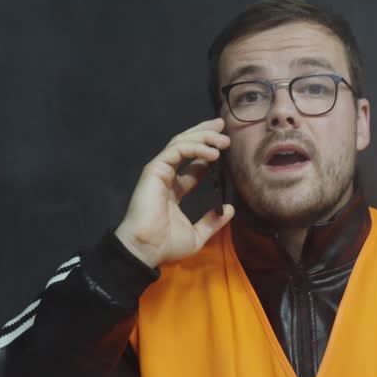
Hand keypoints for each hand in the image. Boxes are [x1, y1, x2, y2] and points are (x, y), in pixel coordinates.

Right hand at [115, 117, 234, 267]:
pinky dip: (195, 148)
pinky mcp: (155, 170)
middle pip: (186, 146)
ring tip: (223, 141)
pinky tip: (212, 154)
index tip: (224, 146)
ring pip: (181, 143)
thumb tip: (229, 210)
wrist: (146, 249)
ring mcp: (159, 171)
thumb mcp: (197, 235)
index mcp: (174, 189)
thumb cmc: (166, 244)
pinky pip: (176, 151)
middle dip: (205, 134)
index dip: (207, 152)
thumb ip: (212, 222)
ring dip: (204, 138)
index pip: (193, 164)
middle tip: (223, 128)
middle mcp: (166, 176)